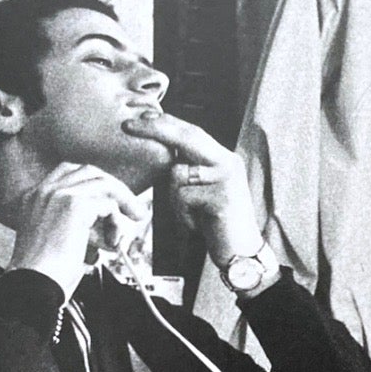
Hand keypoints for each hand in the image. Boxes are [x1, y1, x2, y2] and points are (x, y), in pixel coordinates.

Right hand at [6, 163, 143, 297]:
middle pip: (89, 172)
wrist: (33, 284)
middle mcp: (44, 191)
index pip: (68, 173)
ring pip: (103, 184)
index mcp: (34, 197)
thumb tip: (108, 222)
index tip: (110, 200)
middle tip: (131, 207)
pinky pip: (108, 204)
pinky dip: (116, 222)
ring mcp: (58, 195)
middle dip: (114, 188)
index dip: (94, 185)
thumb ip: (76, 223)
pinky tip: (113, 242)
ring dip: (124, 201)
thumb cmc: (45, 273)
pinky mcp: (74, 205)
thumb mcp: (56, 239)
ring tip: (135, 217)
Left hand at [121, 109, 264, 264]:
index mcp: (224, 158)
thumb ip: (189, 169)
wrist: (242, 254)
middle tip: (128, 126)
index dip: (166, 122)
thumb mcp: (203, 190)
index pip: (193, 131)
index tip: (141, 117)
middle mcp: (228, 162)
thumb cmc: (217, 224)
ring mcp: (227, 178)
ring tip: (190, 216)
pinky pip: (183, 197)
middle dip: (155, 130)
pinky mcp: (222, 197)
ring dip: (174, 199)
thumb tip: (159, 149)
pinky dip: (182, 214)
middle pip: (187, 137)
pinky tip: (196, 226)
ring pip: (177, 172)